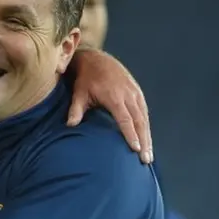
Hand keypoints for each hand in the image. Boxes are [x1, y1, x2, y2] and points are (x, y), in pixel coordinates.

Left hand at [67, 49, 152, 163]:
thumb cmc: (86, 79)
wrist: (97, 59)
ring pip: (144, 118)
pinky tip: (146, 140)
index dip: (130, 134)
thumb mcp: (79, 92)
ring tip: (148, 156)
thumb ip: (76, 109)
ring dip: (147, 137)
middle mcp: (128, 95)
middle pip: (139, 121)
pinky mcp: (137, 92)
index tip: (135, 149)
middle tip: (146, 160)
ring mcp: (135, 93)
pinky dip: (146, 127)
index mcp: (114, 96)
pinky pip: (144, 112)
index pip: (125, 119)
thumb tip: (70, 125)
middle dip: (144, 141)